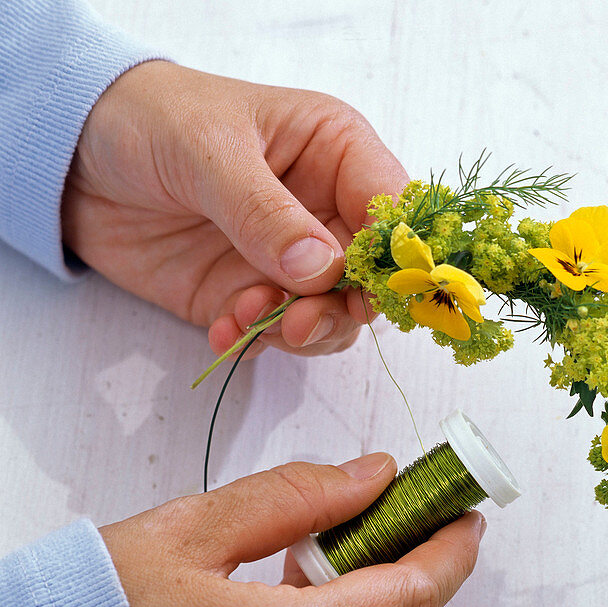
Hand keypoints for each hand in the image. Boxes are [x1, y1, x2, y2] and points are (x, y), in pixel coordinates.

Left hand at [62, 62, 408, 360]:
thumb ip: (265, 212)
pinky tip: (223, 332)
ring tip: (244, 317)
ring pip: (332, 317)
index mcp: (334, 153)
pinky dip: (255, 344)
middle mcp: (323, 211)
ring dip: (298, 332)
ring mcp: (289, 260)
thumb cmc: (148, 120)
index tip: (365, 290)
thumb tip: (324, 268)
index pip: (392, 209)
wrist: (72, 157)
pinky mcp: (251, 296)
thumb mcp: (208, 151)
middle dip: (340, 309)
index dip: (393, 256)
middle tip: (296, 324)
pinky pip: (277, 337)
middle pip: (370, 279)